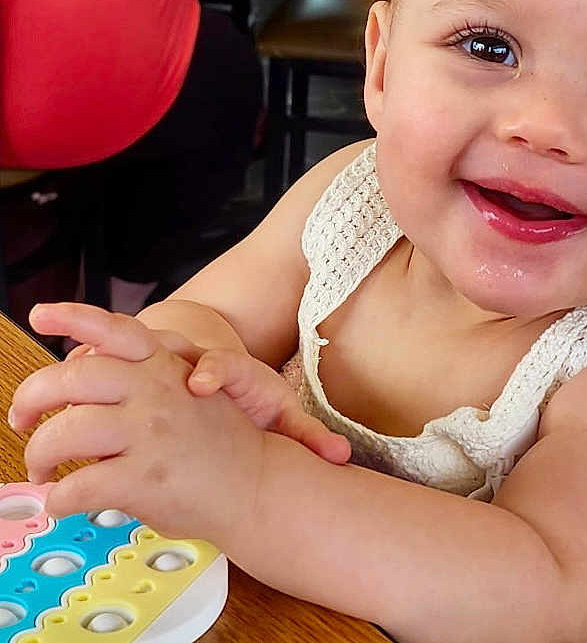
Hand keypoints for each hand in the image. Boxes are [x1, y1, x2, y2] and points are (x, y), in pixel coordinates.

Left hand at [9, 303, 265, 543]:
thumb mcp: (188, 389)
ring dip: (39, 455)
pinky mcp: (144, 478)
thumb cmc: (217, 441)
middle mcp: (154, 390)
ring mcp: (149, 433)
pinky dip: (60, 498)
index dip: (73, 316)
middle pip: (70, 378)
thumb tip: (83, 369)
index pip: (115, 329)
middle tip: (20, 418)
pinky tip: (63, 500)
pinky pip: (77, 486)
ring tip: (42, 469)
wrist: (258, 480)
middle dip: (29, 399)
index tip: (41, 314)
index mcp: (164, 366)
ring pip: (62, 433)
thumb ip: (144, 376)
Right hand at [68, 322, 349, 464]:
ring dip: (91, 332)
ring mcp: (158, 351)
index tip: (201, 382)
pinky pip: (102, 342)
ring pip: (124, 333)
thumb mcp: (277, 416)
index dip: (214, 371)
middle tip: (112, 358)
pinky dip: (75, 340)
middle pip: (164, 339)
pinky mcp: (131, 355)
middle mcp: (189, 355)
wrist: (223, 367)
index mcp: (230, 371)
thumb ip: (304, 436)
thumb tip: (341, 457)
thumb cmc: (248, 397)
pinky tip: (43, 338)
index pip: (225, 365)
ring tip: (54, 338)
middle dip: (140, 343)